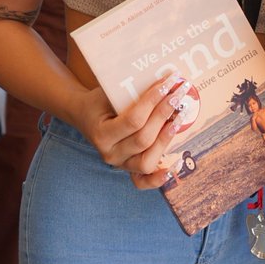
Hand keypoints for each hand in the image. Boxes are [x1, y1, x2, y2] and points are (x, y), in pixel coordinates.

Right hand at [68, 76, 185, 188]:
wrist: (84, 115)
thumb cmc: (99, 101)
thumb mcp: (109, 93)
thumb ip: (132, 93)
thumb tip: (167, 84)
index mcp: (101, 134)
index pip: (134, 120)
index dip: (153, 101)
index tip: (169, 82)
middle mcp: (110, 153)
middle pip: (144, 139)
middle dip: (164, 114)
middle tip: (179, 93)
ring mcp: (119, 164)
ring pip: (147, 161)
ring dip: (166, 139)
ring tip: (180, 117)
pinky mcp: (128, 169)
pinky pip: (142, 181)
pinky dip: (157, 178)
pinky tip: (172, 167)